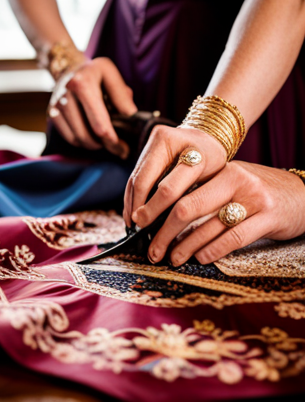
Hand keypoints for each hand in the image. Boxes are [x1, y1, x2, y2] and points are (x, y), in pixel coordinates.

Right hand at [48, 57, 136, 157]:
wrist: (67, 68)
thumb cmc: (94, 73)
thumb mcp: (111, 75)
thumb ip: (122, 96)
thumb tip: (131, 118)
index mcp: (83, 85)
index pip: (99, 124)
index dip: (113, 141)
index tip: (124, 148)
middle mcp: (66, 96)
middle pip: (87, 136)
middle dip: (105, 145)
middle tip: (118, 148)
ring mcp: (56, 107)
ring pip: (78, 140)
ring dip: (94, 144)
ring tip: (105, 139)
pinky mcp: (51, 114)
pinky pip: (70, 138)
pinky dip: (82, 141)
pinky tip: (92, 135)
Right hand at [124, 125, 226, 226]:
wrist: (210, 137)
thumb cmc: (215, 163)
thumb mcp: (211, 179)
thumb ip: (191, 196)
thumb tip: (168, 225)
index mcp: (190, 150)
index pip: (167, 186)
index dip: (154, 208)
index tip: (146, 226)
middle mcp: (166, 139)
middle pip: (144, 179)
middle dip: (138, 205)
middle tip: (135, 226)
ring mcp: (153, 141)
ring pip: (135, 177)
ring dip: (131, 201)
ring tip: (130, 221)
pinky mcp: (146, 146)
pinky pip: (135, 174)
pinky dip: (132, 193)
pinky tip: (131, 209)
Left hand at [145, 161, 304, 265]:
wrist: (303, 194)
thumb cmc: (259, 192)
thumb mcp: (233, 182)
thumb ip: (206, 192)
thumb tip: (165, 213)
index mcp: (221, 170)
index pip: (180, 189)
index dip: (156, 208)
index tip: (141, 223)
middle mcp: (236, 180)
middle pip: (188, 207)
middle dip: (164, 231)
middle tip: (152, 249)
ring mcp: (254, 198)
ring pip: (208, 226)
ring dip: (185, 246)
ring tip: (172, 258)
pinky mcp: (269, 218)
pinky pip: (233, 238)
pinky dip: (212, 250)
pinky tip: (200, 258)